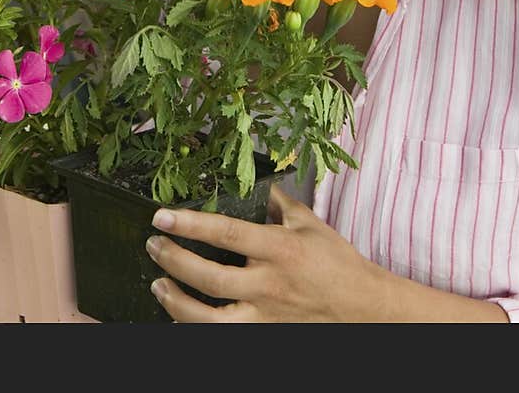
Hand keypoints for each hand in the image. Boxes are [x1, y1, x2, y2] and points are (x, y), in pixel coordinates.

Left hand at [145, 184, 384, 321]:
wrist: (364, 308)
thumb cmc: (337, 263)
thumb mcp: (310, 222)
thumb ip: (278, 202)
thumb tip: (256, 182)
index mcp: (279, 249)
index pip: (226, 233)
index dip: (190, 224)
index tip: (162, 216)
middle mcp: (269, 284)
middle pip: (210, 278)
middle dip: (173, 261)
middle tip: (154, 245)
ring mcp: (266, 316)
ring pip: (211, 320)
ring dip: (177, 303)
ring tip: (159, 285)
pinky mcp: (266, 335)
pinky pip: (225, 337)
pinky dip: (198, 327)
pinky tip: (183, 315)